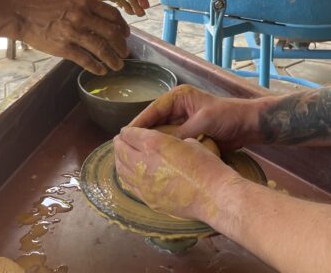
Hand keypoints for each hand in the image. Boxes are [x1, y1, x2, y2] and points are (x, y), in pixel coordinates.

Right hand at [11, 0, 129, 74]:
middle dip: (121, 46)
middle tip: (125, 53)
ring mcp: (73, 33)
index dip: (123, 26)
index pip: (113, 15)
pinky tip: (101, 70)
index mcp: (85, 1)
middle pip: (112, 33)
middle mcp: (82, 16)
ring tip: (118, 66)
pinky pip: (85, 60)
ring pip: (101, 49)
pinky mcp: (63, 48)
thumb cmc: (44, 4)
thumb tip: (105, 18)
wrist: (22, 14)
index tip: (126, 34)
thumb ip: (87, 5)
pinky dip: (96, 67)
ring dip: (113, 59)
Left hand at [113, 126, 241, 223]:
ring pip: (121, 169)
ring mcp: (144, 184)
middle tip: (119, 141)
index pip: (130, 134)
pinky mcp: (148, 199)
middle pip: (121, 151)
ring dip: (118, 160)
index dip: (127, 131)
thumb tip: (169, 146)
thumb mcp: (190, 142)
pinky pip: (130, 186)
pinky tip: (128, 174)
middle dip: (118, 144)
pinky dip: (125, 177)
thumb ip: (172, 142)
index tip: (126, 131)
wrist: (212, 195)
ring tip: (120, 156)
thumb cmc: (206, 166)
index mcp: (154, 143)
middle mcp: (143, 163)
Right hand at [127, 84, 263, 151]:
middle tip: (125, 151)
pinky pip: (172, 145)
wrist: (249, 125)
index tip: (124, 136)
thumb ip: (183, 132)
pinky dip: (165, 152)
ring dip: (152, 146)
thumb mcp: (204, 120)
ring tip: (136, 159)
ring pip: (161, 136)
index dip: (138, 124)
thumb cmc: (228, 116)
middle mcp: (177, 109)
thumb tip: (161, 145)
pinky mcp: (188, 136)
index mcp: (178, 98)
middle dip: (142, 137)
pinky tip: (155, 163)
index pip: (152, 110)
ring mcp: (183, 123)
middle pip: (153, 124)